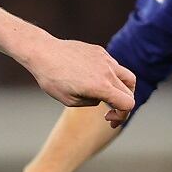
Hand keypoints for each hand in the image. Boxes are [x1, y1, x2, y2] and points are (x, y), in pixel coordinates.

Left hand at [20, 35, 137, 126]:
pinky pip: (114, 66)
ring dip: (122, 90)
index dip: (122, 116)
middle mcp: (107, 71)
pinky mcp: (100, 51)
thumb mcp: (70, 101)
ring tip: (108, 96)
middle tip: (109, 114)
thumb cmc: (52, 79)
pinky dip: (112, 77)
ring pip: (127, 77)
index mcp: (101, 86)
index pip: (127, 103)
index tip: (109, 119)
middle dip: (122, 106)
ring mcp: (105, 59)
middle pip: (129, 92)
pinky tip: (95, 81)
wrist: (43, 53)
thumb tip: (102, 98)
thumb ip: (92, 102)